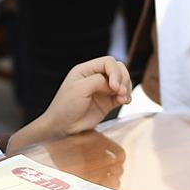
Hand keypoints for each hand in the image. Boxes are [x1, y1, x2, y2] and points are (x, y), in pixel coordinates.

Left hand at [7, 57, 131, 152]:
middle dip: (123, 79)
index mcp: (85, 70)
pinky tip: (124, 102)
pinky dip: (127, 97)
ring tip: (123, 99)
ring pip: (123, 81)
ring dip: (127, 88)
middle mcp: (95, 77)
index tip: (114, 86)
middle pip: (118, 69)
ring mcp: (102, 89)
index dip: (115, 71)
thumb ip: (98, 80)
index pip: (108, 62)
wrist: (63, 126)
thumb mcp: (79, 88)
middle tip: (120, 92)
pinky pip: (123, 95)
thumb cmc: (65, 106)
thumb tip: (114, 83)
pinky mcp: (108, 101)